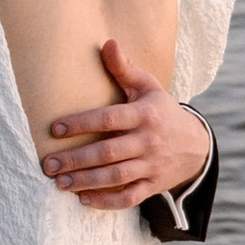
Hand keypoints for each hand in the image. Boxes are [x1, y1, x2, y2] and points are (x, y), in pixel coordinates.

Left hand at [41, 43, 211, 209]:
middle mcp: (148, 141)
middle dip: (76, 160)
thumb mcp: (148, 87)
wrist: (195, 145)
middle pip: (108, 153)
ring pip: (116, 178)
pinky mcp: (152, 186)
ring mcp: (151, 166)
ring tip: (59, 183)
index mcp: (144, 114)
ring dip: (86, 182)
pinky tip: (83, 200)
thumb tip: (107, 43)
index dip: (81, 123)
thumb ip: (125, 68)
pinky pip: (129, 198)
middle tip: (48, 164)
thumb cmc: (162, 111)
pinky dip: (107, 202)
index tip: (55, 129)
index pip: (108, 119)